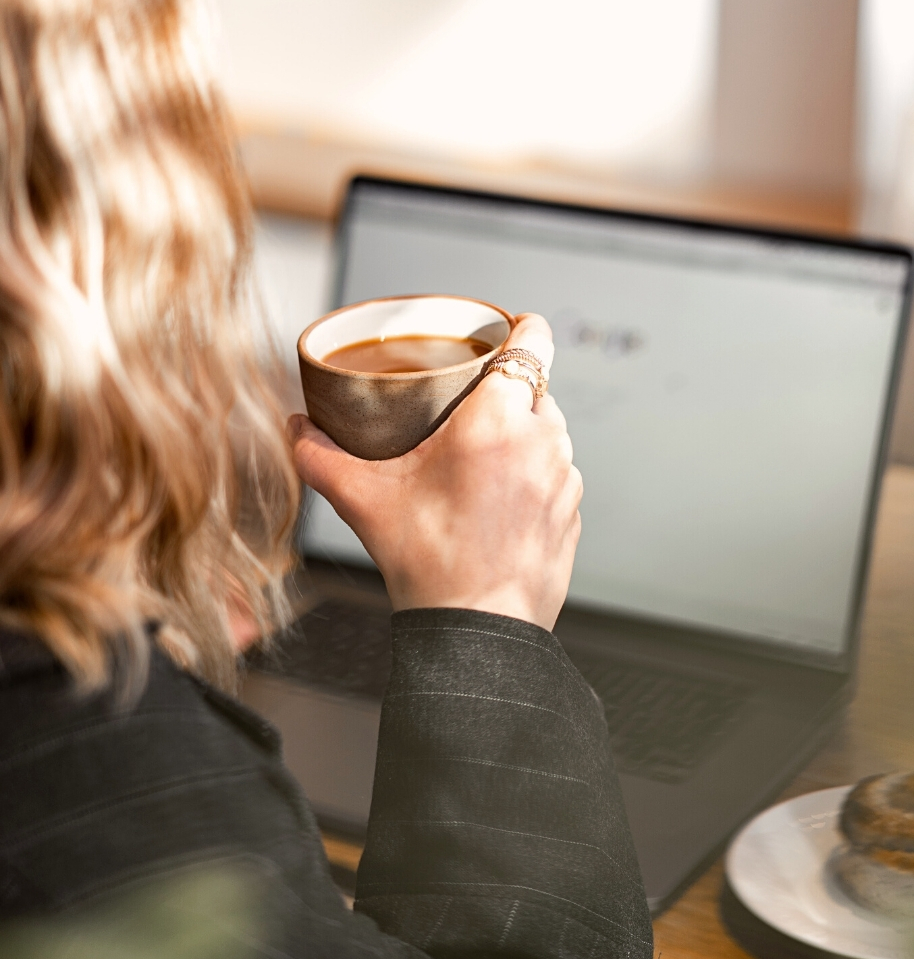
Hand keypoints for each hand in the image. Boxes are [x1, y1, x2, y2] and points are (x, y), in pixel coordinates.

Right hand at [290, 314, 581, 630]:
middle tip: (467, 411)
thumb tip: (296, 429)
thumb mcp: (365, 500)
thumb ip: (322, 456)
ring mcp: (564, 478)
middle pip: (536, 387)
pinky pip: (556, 474)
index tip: (504, 332)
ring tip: (481, 461)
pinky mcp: (573, 512)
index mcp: (497, 420)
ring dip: (522, 435)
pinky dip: (534, 476)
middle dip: (505, 393)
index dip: (521, 328)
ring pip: (549, 432)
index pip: (533, 340)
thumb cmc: (430, 563)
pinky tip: (500, 502)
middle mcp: (542, 440)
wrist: (476, 630)